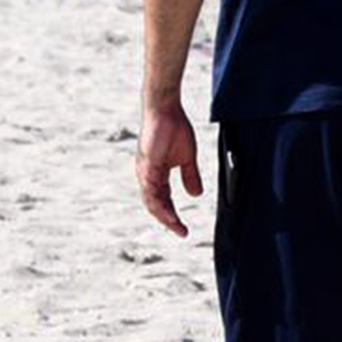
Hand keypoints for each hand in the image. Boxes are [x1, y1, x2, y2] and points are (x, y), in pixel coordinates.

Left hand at [136, 96, 201, 236]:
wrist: (165, 109)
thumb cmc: (174, 128)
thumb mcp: (187, 157)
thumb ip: (190, 176)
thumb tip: (196, 194)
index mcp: (156, 175)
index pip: (163, 200)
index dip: (173, 215)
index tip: (184, 228)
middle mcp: (147, 176)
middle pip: (155, 205)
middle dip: (169, 220)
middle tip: (182, 232)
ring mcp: (145, 172)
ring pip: (151, 202)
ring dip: (164, 216)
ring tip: (177, 227)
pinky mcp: (146, 166)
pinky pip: (151, 191)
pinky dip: (160, 204)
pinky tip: (169, 212)